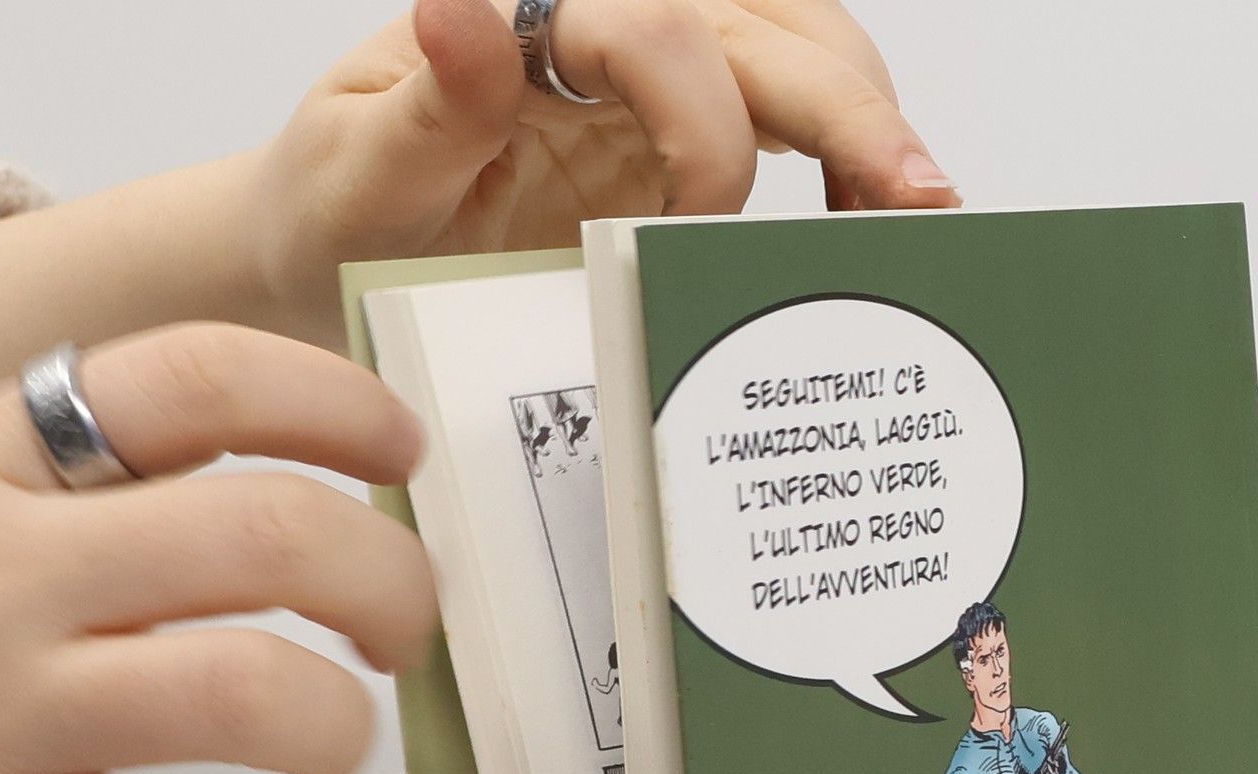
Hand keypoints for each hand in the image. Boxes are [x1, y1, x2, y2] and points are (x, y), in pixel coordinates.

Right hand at [0, 325, 435, 773]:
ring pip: (246, 692)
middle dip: (385, 581)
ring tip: (331, 748)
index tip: (398, 451)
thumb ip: (58, 484)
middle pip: (263, 537)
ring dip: (338, 726)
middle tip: (399, 631)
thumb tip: (265, 488)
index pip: (190, 384)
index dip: (329, 404)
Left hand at [252, 0, 961, 345]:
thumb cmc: (334, 208)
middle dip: (847, 106)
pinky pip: (791, 137)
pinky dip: (848, 175)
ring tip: (927, 213)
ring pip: (802, 63)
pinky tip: (880, 227)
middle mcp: (612, 39)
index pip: (652, 22)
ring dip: (871, 133)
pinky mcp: (688, 155)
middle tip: (916, 191)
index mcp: (535, 23)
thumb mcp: (350, 162)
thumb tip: (467, 5)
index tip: (709, 212)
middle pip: (764, 26)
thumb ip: (424, 98)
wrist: (331, 264)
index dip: (700, 110)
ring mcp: (661, 95)